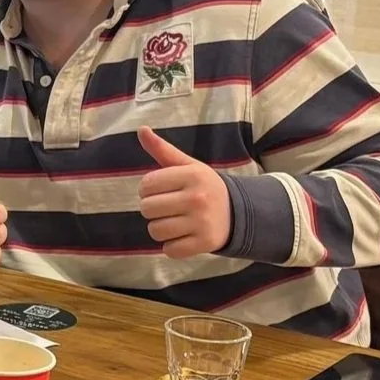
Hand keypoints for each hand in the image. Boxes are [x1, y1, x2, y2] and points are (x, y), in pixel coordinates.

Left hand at [136, 127, 231, 258]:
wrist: (238, 213)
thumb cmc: (203, 187)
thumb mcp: (187, 165)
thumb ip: (162, 149)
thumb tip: (141, 130)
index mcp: (192, 175)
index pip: (146, 185)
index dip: (148, 189)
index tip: (162, 190)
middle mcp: (197, 198)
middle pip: (147, 209)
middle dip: (153, 209)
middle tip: (169, 207)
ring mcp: (202, 222)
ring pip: (155, 231)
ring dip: (160, 229)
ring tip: (176, 222)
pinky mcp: (204, 243)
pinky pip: (169, 250)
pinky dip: (172, 246)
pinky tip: (184, 236)